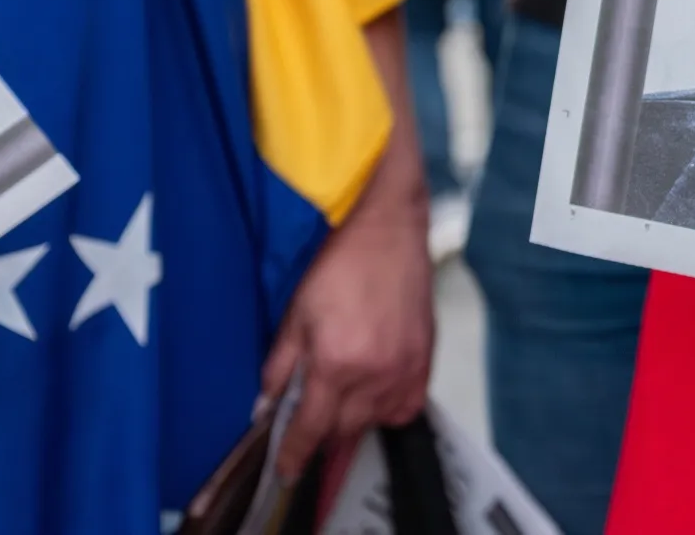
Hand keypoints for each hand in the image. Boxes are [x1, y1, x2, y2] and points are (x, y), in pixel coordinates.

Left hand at [260, 14, 432, 479]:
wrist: (387, 224)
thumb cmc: (340, 259)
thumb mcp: (295, 313)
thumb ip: (281, 365)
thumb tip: (267, 403)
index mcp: (338, 364)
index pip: (312, 430)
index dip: (294, 455)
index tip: (284, 469)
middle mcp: (377, 374)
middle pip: (346, 432)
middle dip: (322, 438)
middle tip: (304, 437)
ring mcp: (407, 366)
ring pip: (378, 421)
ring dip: (355, 424)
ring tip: (339, 409)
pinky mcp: (426, 354)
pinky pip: (409, 403)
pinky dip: (390, 408)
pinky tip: (374, 396)